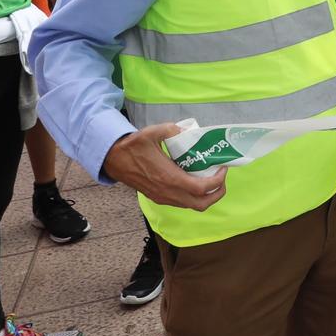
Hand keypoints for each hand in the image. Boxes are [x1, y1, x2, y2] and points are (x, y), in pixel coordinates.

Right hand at [102, 124, 226, 211]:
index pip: (202, 188)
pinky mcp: (158, 197)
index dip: (218, 181)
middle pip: (201, 204)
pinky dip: (194, 195)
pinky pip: (182, 202)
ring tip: (211, 178)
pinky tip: (194, 179)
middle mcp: (168, 193)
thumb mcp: (152, 133)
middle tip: (221, 177)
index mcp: (170, 178)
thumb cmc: (132, 147)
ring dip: (206, 196)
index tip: (223, 168)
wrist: (113, 160)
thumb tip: (186, 130)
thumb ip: (171, 129)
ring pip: (191, 205)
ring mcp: (163, 197)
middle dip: (217, 193)